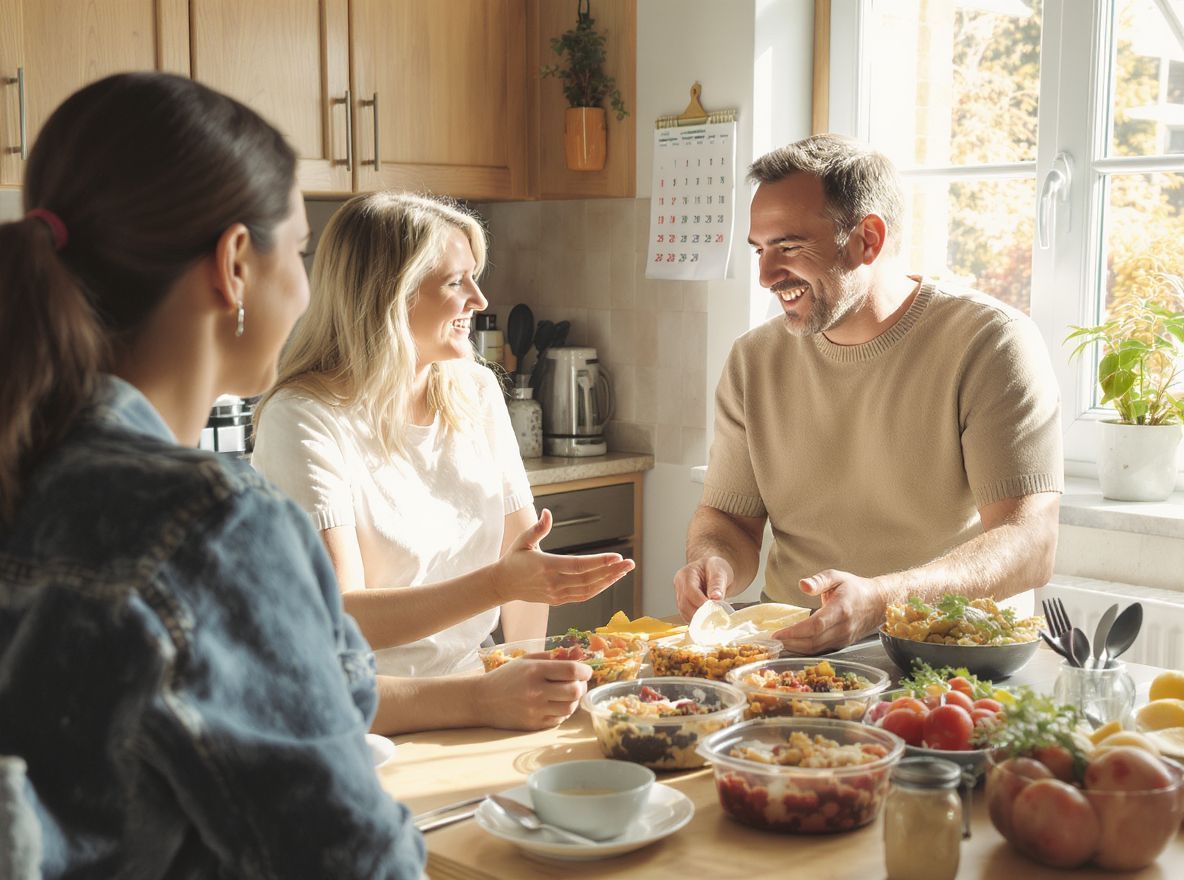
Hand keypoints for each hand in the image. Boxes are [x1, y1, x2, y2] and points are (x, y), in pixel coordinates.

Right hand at [478, 655, 590, 729]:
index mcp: (535, 671)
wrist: (483, 700)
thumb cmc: (506, 677)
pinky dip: (563, 711)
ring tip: (568, 694)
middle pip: (574, 691)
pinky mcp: (534, 725)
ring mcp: (535, 710)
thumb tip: (577, 656)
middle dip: (582, 686)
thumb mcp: (526, 660)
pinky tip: (556, 704)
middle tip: (579, 683)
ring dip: (574, 700)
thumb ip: (551, 657)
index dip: (585, 671)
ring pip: (570, 708)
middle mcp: (536, 691)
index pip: (571, 671)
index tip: (586, 671)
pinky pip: (559, 719)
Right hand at [492, 509, 634, 605]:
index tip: (617, 557)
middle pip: (588, 579)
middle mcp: (553, 583)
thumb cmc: (514, 559)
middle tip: (630, 563)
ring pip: (588, 590)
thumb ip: (538, 528)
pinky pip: (583, 596)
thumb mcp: (522, 540)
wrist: (503, 584)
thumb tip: (548, 513)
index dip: (599, 562)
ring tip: (624, 571)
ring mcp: (556, 594)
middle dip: (611, 571)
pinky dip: (598, 589)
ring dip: (608, 581)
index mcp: (545, 566)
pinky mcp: (558, 600)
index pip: (577, 565)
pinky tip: (610, 580)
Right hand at [672, 556, 733, 621]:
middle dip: (699, 613)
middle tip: (715, 617)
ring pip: (684, 612)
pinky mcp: (684, 604)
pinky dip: (697, 620)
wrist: (714, 571)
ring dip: (698, 618)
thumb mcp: (719, 571)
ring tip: (712, 618)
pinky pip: (687, 615)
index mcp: (686, 574)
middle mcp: (679, 585)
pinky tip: (707, 620)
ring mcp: (680, 595)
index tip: (714, 609)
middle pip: (684, 604)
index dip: (701, 602)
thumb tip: (715, 597)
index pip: (689, 591)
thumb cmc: (715, 568)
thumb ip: (717, 583)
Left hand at [772, 569, 885, 653]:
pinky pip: (822, 650)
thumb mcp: (837, 577)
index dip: (795, 632)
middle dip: (790, 642)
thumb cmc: (856, 589)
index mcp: (841, 609)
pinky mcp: (843, 644)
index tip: (777, 633)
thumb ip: (819, 580)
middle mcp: (843, 628)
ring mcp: (844, 638)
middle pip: (813, 641)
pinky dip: (806, 650)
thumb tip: (803, 585)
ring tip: (780, 642)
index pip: (815, 626)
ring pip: (816, 649)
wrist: (878, 603)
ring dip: (796, 648)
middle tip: (773, 640)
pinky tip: (794, 644)